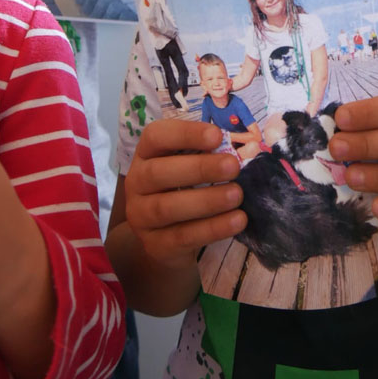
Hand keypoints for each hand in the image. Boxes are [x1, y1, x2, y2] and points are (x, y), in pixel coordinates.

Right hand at [125, 119, 244, 271]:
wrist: (166, 239)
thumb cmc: (183, 189)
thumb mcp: (187, 166)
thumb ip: (206, 154)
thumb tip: (240, 147)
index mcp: (145, 154)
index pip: (156, 136)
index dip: (185, 134)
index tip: (217, 135)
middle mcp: (136, 183)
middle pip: (158, 173)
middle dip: (198, 168)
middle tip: (233, 166)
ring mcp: (141, 216)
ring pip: (167, 208)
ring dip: (206, 200)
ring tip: (237, 195)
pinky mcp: (155, 245)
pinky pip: (182, 236)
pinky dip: (212, 228)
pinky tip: (237, 220)